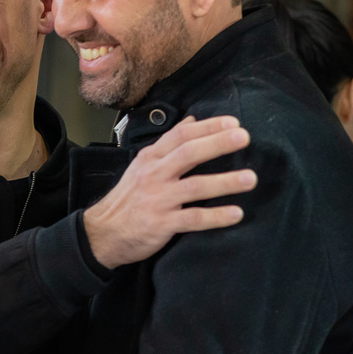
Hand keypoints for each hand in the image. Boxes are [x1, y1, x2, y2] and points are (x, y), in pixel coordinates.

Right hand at [84, 115, 256, 268]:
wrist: (102, 233)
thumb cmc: (128, 199)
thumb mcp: (143, 166)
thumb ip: (168, 145)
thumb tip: (193, 120)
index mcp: (150, 158)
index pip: (180, 136)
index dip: (207, 127)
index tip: (233, 122)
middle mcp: (153, 175)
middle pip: (188, 154)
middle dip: (217, 144)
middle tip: (244, 138)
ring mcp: (157, 199)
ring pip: (194, 187)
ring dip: (224, 182)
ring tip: (250, 178)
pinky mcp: (161, 224)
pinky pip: (193, 219)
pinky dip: (216, 217)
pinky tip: (236, 214)